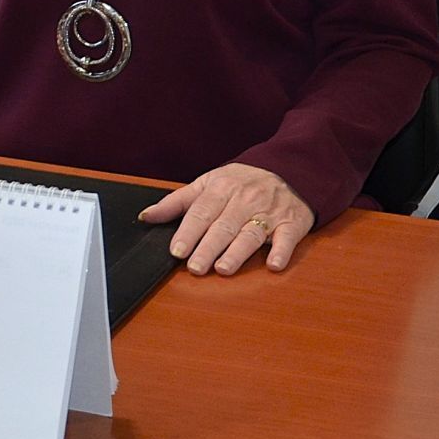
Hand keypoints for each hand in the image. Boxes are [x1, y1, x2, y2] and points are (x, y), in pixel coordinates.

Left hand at [137, 163, 315, 275]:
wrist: (290, 169)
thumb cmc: (242, 181)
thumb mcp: (207, 183)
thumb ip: (176, 202)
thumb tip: (146, 216)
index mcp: (221, 188)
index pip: (201, 211)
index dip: (188, 231)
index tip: (177, 250)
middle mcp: (244, 200)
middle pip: (223, 226)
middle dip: (208, 247)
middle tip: (195, 267)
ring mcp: (269, 212)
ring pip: (251, 233)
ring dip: (237, 252)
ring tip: (223, 268)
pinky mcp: (292, 223)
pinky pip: (287, 237)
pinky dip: (281, 251)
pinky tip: (273, 264)